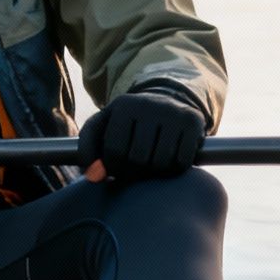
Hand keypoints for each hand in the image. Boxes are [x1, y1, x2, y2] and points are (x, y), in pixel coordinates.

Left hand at [77, 87, 207, 181]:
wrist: (165, 103)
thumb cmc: (127, 124)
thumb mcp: (102, 128)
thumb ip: (87, 150)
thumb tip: (93, 176)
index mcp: (123, 105)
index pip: (114, 151)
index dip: (113, 168)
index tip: (117, 168)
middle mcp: (149, 104)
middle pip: (138, 159)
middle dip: (134, 172)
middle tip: (135, 169)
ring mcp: (173, 112)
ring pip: (161, 162)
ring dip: (155, 172)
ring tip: (150, 164)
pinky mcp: (193, 121)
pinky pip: (182, 162)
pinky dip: (174, 169)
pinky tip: (168, 160)